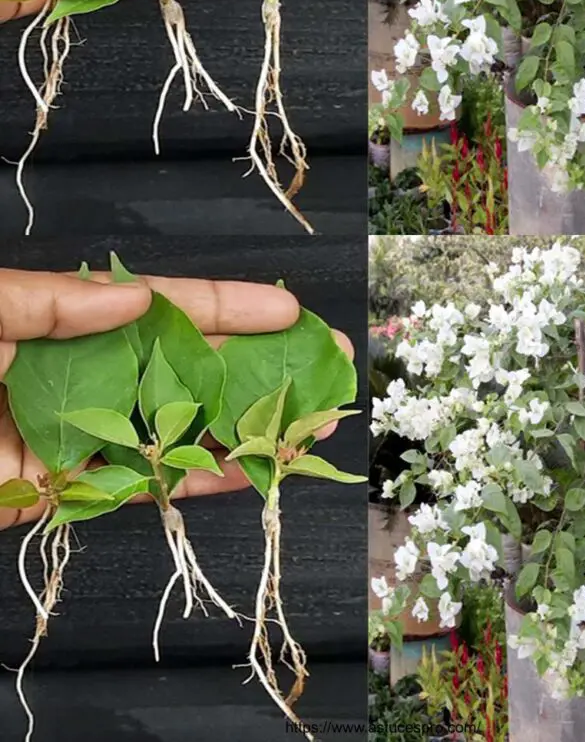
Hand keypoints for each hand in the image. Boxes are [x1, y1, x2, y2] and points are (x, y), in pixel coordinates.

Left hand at [0, 268, 351, 526]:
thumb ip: (53, 304)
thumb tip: (136, 299)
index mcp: (63, 324)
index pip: (160, 309)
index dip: (224, 308)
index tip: (286, 309)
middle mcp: (82, 375)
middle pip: (185, 368)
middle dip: (257, 364)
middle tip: (326, 363)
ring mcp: (79, 434)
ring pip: (176, 428)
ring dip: (244, 423)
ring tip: (310, 418)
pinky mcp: (64, 490)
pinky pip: (139, 486)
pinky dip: (195, 481)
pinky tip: (250, 469)